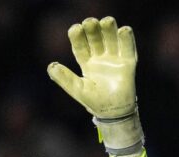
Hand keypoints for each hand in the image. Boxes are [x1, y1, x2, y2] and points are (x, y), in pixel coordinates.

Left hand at [47, 17, 143, 156]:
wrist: (113, 114)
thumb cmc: (94, 101)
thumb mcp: (77, 90)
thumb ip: (64, 78)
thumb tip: (51, 66)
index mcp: (86, 62)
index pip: (80, 46)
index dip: (77, 36)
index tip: (75, 29)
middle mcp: (100, 57)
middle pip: (95, 38)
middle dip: (93, 29)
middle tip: (90, 22)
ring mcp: (114, 59)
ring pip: (111, 39)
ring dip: (109, 29)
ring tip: (107, 21)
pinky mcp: (128, 63)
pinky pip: (128, 48)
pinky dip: (126, 39)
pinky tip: (123, 30)